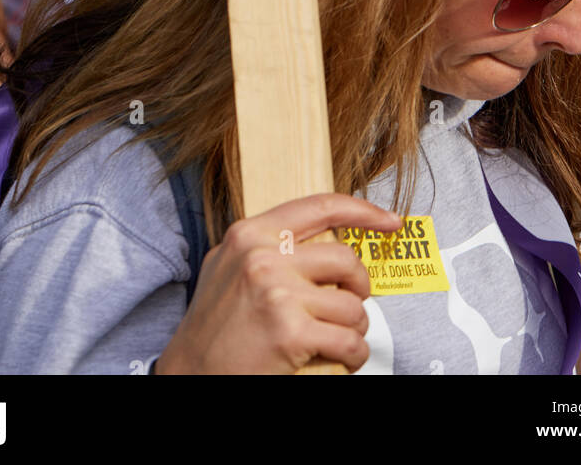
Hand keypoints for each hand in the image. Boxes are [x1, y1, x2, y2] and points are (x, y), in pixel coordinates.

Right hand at [154, 193, 401, 374]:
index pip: (320, 206)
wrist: (190, 374)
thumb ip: (265, 245)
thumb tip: (316, 235)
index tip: (390, 220)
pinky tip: (341, 358)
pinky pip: (349, 341)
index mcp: (250, 234)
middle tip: (352, 302)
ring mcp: (278, 294)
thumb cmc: (212, 326)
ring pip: (352, 305)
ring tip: (338, 337)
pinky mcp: (291, 333)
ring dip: (354, 327)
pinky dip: (354, 355)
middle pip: (345, 259)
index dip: (362, 211)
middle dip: (359, 286)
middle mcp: (263, 257)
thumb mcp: (228, 266)